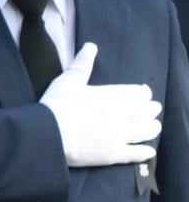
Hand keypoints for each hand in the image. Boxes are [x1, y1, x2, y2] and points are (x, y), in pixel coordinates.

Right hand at [42, 43, 160, 167]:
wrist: (48, 133)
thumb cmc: (56, 105)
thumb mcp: (67, 81)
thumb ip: (82, 64)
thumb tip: (91, 46)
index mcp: (109, 96)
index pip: (137, 93)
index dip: (143, 93)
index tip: (145, 93)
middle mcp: (119, 115)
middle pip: (146, 112)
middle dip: (151, 110)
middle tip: (153, 109)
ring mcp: (118, 136)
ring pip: (146, 131)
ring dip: (152, 128)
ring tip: (153, 127)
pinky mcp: (113, 154)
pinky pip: (137, 154)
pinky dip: (145, 152)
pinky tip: (148, 151)